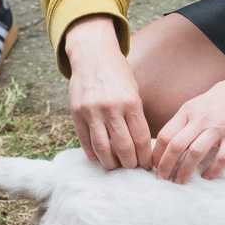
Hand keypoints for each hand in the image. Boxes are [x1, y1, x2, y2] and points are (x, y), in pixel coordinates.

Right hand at [64, 16, 153, 170]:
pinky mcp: (77, 114)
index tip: (147, 165)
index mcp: (131, 102)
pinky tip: (99, 159)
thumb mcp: (134, 90)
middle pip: (123, 147)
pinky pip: (85, 141)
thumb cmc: (118, 73)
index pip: (141, 138)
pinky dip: (93, 154)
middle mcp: (111, 108)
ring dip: (111, 163)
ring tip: (116, 167)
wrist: (92, 55)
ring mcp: (92, 111)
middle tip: (132, 169)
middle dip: (130, 164)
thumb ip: (136, 115)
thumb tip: (141, 145)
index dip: (145, 157)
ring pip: (102, 149)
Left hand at [151, 74, 224, 183]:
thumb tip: (170, 140)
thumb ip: (185, 120)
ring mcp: (218, 127)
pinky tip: (207, 176)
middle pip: (176, 145)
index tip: (153, 166)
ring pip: (195, 153)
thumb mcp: (198, 103)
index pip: (165, 134)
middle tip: (162, 179)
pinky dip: (213, 170)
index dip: (156, 153)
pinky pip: (222, 157)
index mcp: (188, 110)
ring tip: (180, 182)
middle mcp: (201, 118)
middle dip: (165, 166)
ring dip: (185, 171)